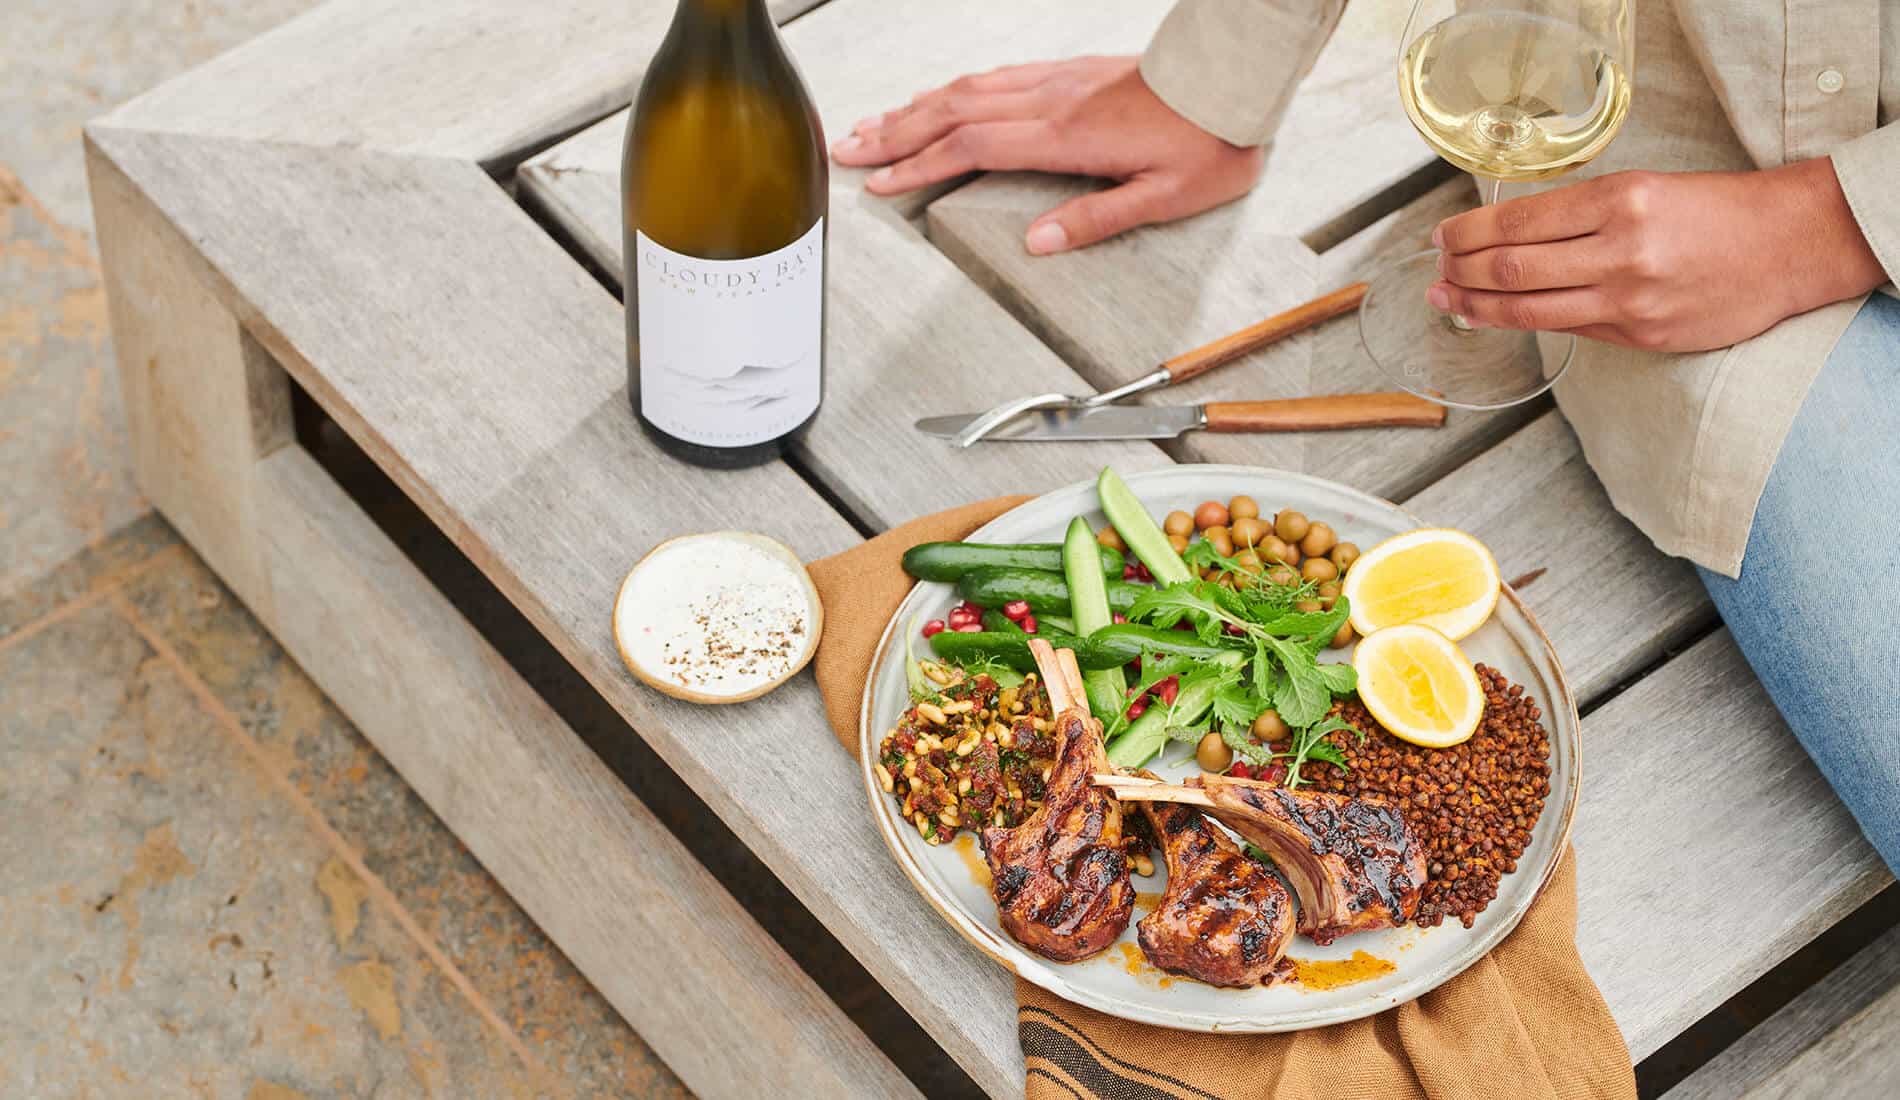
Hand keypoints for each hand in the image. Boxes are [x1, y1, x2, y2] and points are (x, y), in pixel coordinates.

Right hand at [831, 56, 1262, 254]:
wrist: (1235, 81)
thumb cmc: (1208, 141)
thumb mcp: (1163, 197)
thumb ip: (1097, 219)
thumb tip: (1037, 242)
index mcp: (1066, 139)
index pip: (972, 147)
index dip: (918, 164)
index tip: (878, 181)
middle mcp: (1051, 103)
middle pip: (953, 112)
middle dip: (894, 133)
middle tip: (847, 148)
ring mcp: (1057, 83)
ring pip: (968, 90)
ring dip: (915, 108)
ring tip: (875, 124)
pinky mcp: (1070, 73)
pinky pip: (996, 76)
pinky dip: (954, 90)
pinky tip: (939, 98)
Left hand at [1429, 161, 1887, 351]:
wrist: (1789, 245)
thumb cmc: (1716, 210)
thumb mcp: (1646, 189)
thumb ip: (1579, 217)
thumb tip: (1507, 238)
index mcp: (1621, 201)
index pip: (1519, 221)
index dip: (1469, 232)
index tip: (1442, 236)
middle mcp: (1622, 250)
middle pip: (1513, 267)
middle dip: (1462, 270)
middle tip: (1436, 268)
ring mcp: (1631, 300)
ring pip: (1529, 309)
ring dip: (1476, 304)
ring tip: (1445, 298)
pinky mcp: (1641, 336)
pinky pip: (1568, 330)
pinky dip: (1522, 323)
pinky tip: (1495, 316)